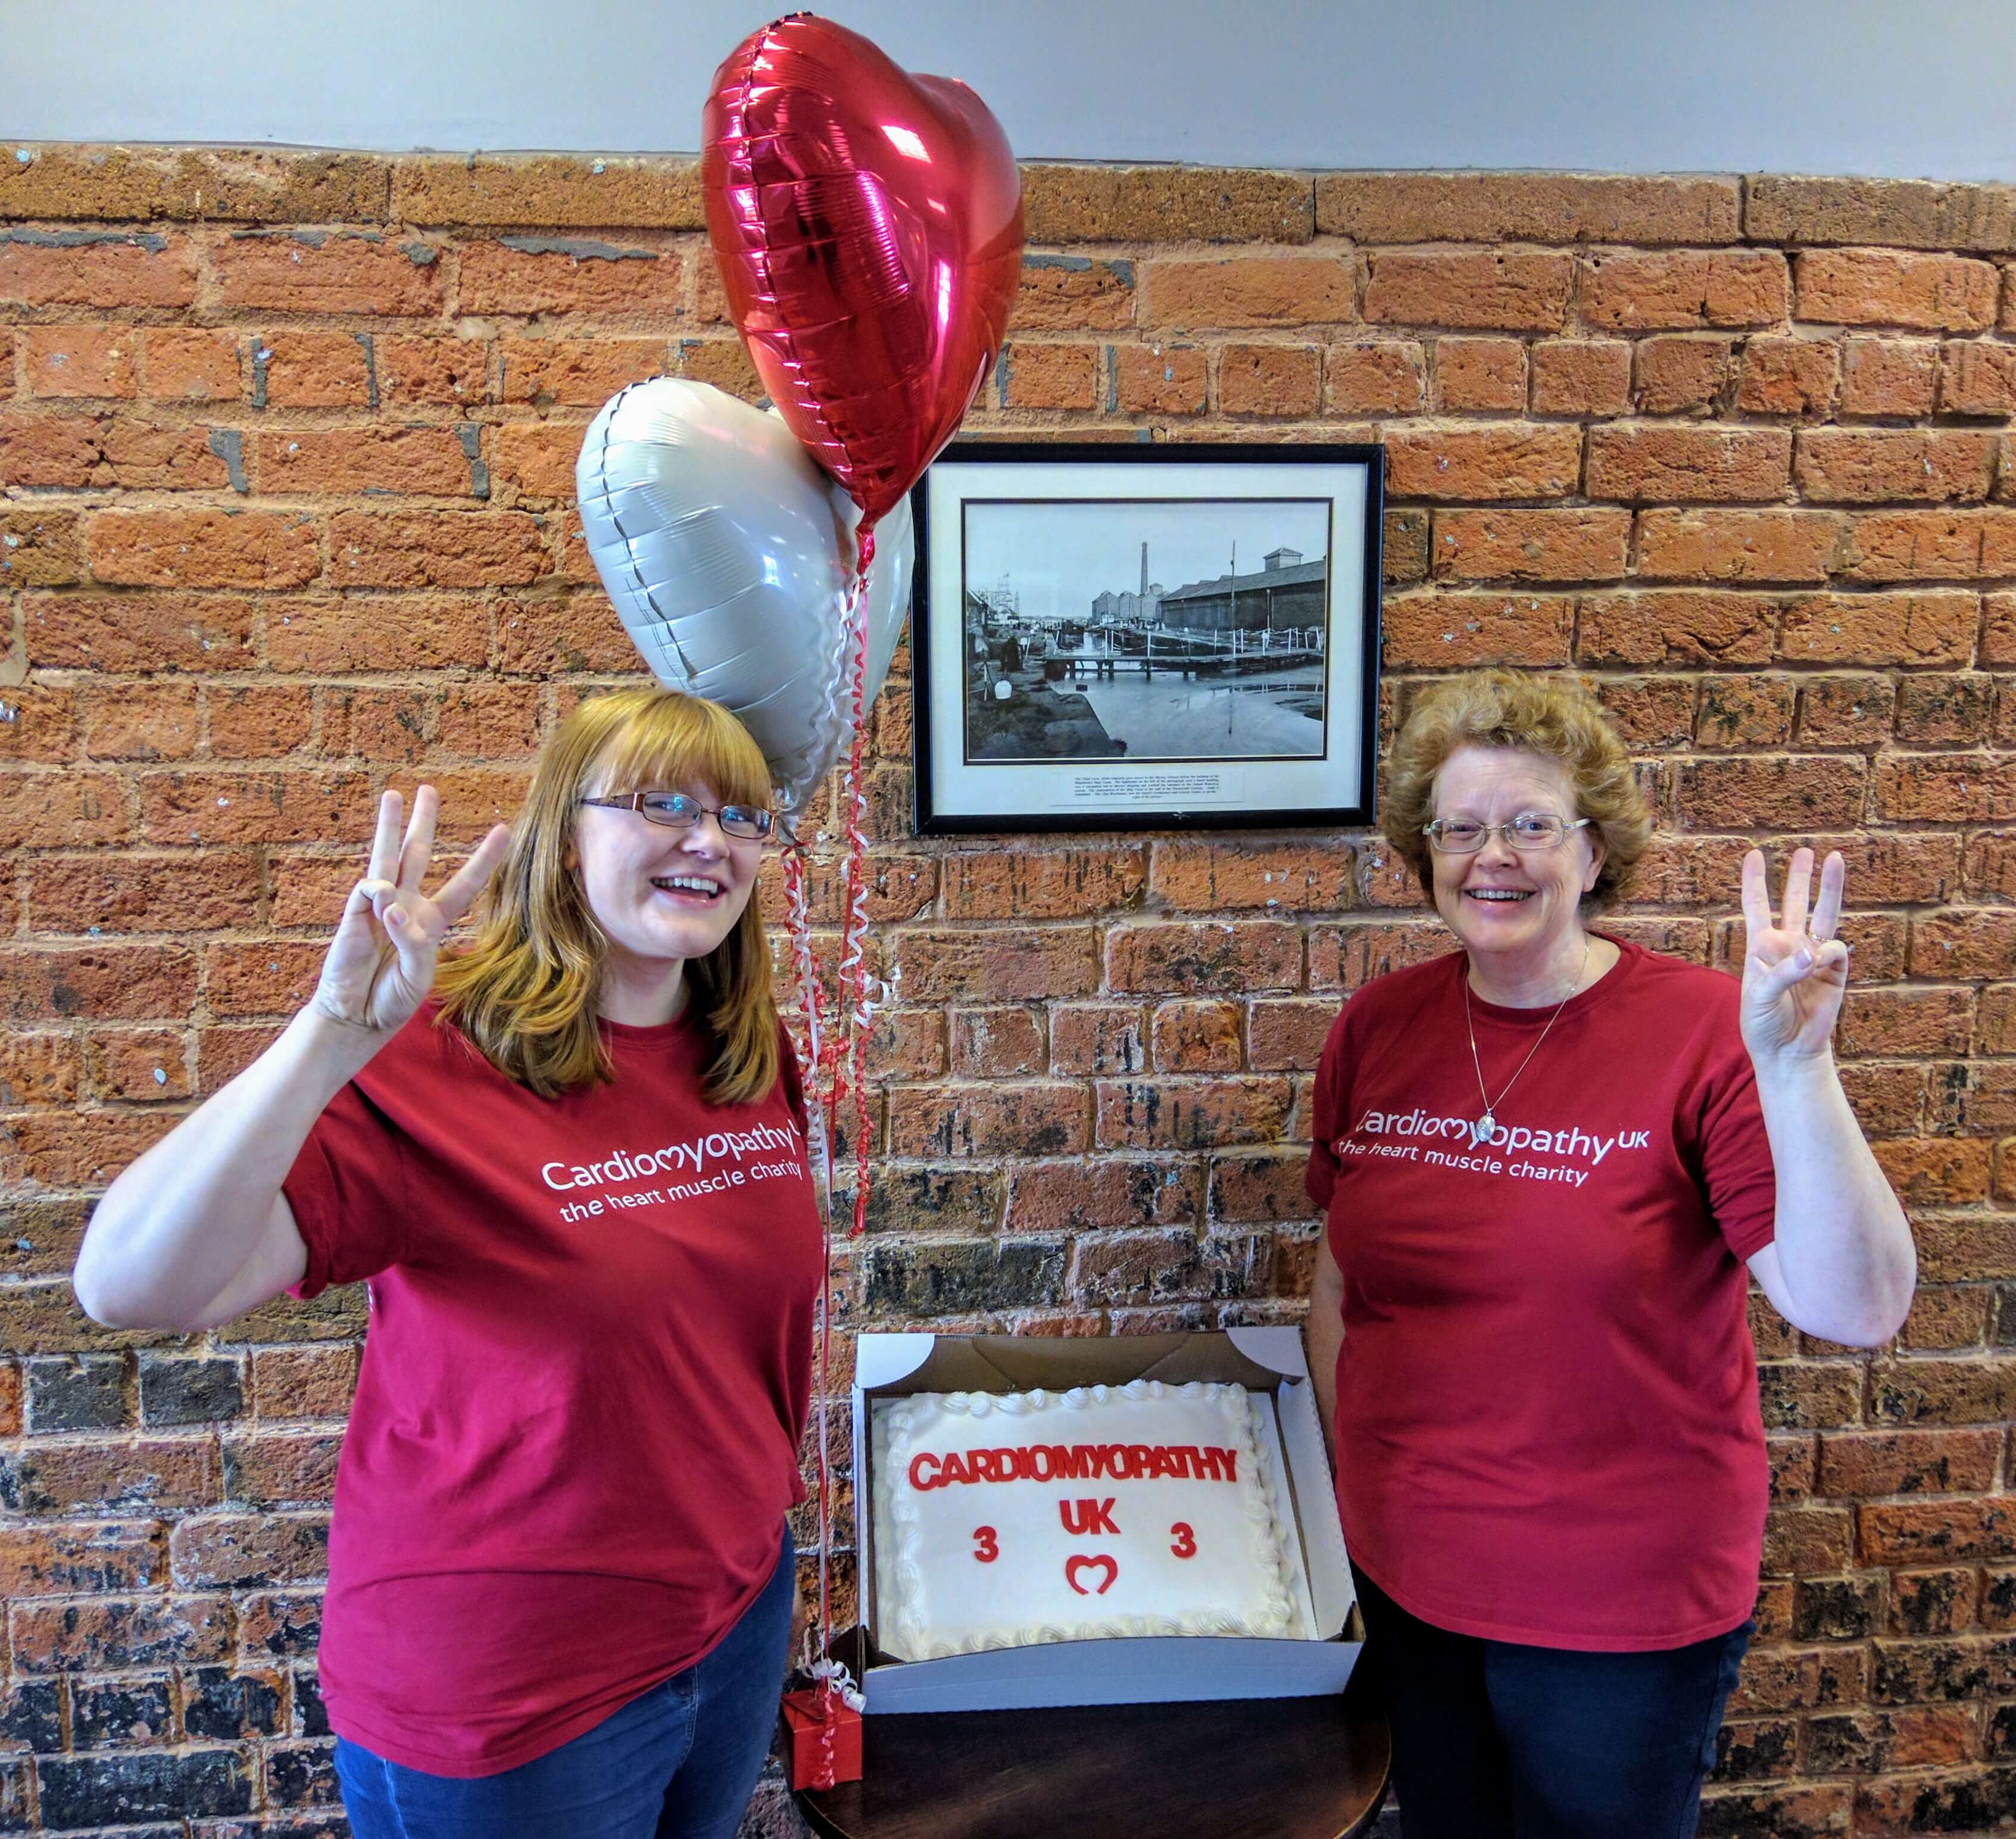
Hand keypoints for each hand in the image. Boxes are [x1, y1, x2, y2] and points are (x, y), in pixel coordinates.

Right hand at [310, 787, 510, 1036]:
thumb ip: (414, 942)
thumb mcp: (419, 975)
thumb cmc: (393, 998)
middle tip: (428, 789)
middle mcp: (407, 906)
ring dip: (389, 826)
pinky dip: (379, 892)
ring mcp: (379, 907)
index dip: (484, 859)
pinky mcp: (354, 913)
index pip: (464, 884)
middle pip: (417, 855)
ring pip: (386, 857)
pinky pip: (370, 888)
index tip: (504, 831)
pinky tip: (383, 904)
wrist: (357, 1015)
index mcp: (432, 921)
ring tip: (393, 794)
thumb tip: (392, 907)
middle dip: (423, 822)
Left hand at [1739, 846, 1848, 1065]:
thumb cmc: (1764, 1023)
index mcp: (1761, 947)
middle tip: (1805, 850)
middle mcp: (1788, 946)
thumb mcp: (1759, 996)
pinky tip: (1818, 964)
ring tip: (1835, 857)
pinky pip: (1836, 948)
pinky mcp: (1834, 970)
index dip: (1755, 881)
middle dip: (1799, 877)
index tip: (1755, 854)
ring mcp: (1813, 956)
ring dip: (1829, 887)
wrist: (1788, 1051)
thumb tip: (1811, 952)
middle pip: (1794, 903)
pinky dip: (1827, 953)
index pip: (1757, 907)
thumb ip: (1783, 972)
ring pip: (1823, 914)